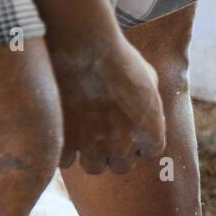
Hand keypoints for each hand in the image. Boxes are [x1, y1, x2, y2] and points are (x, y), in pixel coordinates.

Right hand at [37, 1, 165, 173]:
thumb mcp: (149, 76)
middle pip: (121, 166)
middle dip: (114, 153)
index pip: (148, 153)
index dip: (137, 142)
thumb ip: (150, 98)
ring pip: (94, 167)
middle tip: (103, 134)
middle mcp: (125, 147)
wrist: (86, 48)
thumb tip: (146, 102)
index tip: (126, 129)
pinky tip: (64, 133)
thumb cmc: (120, 57)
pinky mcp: (66, 143)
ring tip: (83, 135)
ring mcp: (94, 147)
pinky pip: (66, 162)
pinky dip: (65, 151)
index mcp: (150, 134)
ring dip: (90, 155)